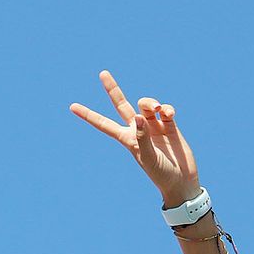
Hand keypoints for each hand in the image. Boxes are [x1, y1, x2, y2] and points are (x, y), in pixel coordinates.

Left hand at [70, 70, 198, 205]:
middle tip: (102, 73)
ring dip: (150, 102)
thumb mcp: (148, 157)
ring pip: (146, 105)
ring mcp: (153, 126)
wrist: (181, 181)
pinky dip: (167, 108)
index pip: (103, 124)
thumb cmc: (161, 173)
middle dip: (113, 89)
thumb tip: (140, 117)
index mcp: (126, 139)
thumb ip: (143, 136)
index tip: (72, 106)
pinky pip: (165, 110)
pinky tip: (169, 114)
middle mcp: (137, 130)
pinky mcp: (169, 125)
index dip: (88, 115)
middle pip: (122, 104)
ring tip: (158, 109)